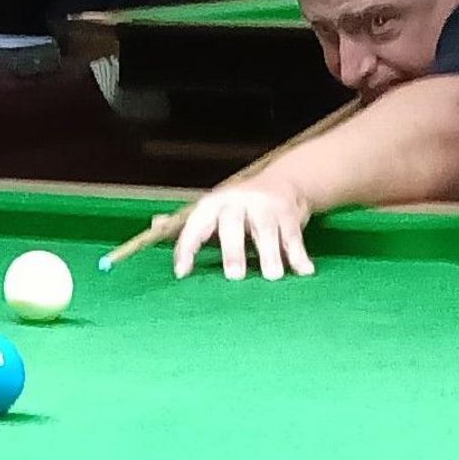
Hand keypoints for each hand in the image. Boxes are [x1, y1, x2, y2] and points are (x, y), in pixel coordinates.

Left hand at [172, 176, 315, 280]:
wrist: (283, 181)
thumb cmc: (239, 209)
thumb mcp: (214, 212)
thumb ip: (191, 226)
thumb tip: (154, 226)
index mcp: (214, 204)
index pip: (196, 225)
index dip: (188, 248)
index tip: (181, 273)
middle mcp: (238, 202)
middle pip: (233, 225)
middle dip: (233, 251)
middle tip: (234, 277)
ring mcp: (266, 207)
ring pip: (266, 231)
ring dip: (270, 254)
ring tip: (272, 277)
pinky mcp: (289, 213)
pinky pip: (294, 236)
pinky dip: (299, 255)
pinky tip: (304, 272)